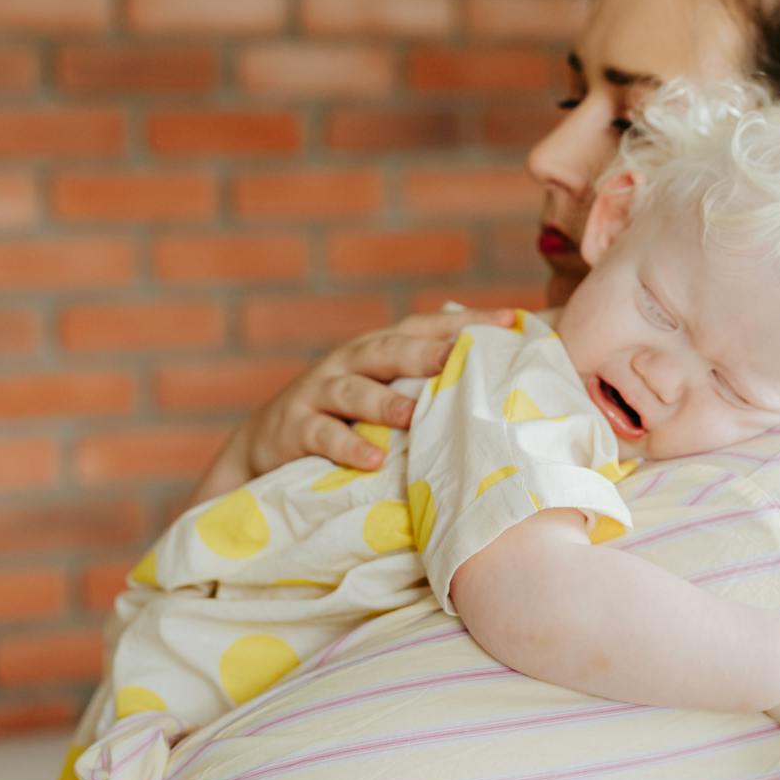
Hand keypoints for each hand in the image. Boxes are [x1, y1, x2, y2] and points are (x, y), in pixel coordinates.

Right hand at [239, 308, 516, 475]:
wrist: (267, 443)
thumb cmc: (349, 418)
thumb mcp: (386, 392)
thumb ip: (429, 384)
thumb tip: (505, 383)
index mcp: (380, 348)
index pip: (427, 326)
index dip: (467, 320)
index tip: (512, 319)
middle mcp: (350, 361)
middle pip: (388, 350)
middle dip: (422, 352)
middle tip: (454, 359)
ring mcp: (319, 392)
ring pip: (354, 391)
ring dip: (384, 403)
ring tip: (413, 416)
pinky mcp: (294, 428)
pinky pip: (323, 435)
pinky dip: (348, 447)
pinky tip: (373, 460)